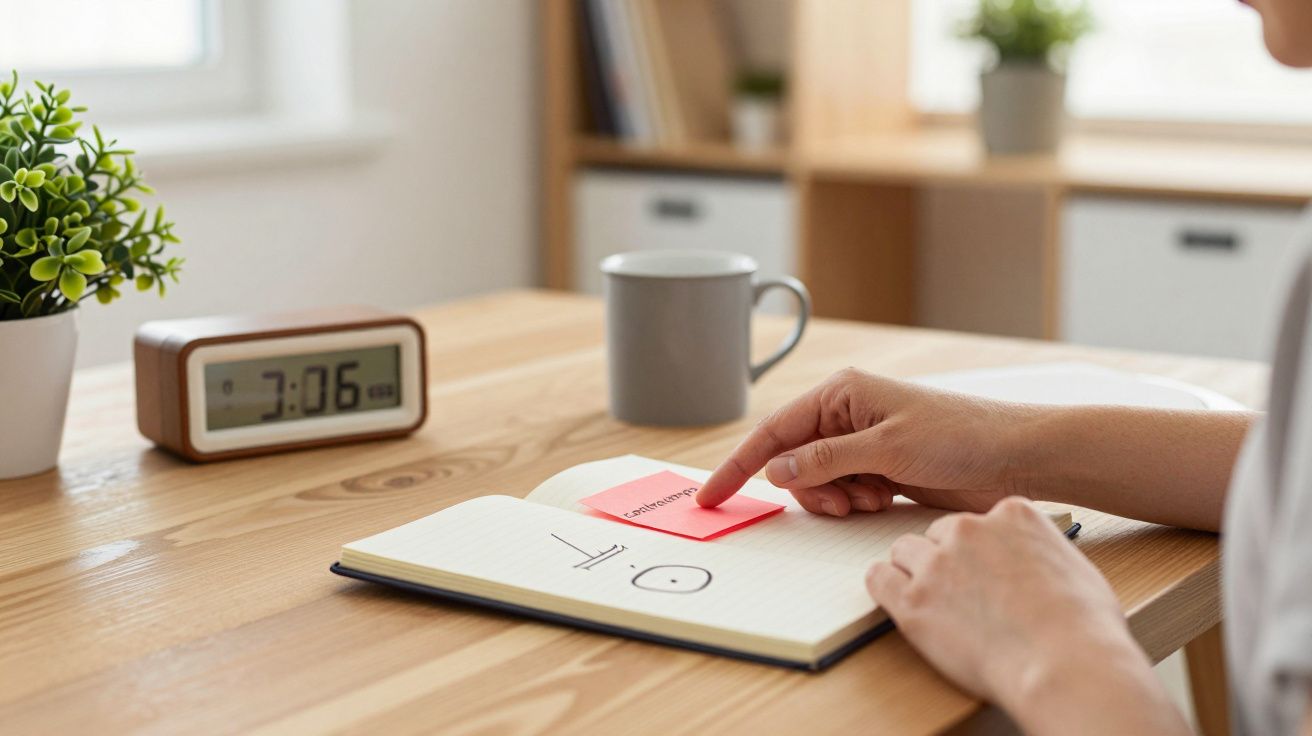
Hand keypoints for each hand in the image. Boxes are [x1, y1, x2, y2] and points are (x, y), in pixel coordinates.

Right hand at [696, 367, 1041, 514]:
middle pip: (792, 461)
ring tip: (871, 498)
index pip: (773, 432)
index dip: (739, 465)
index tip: (713, 497)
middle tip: (841, 503)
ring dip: (834, 499)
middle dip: (808, 489)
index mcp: (840, 394)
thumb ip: (825, 461)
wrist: (1013, 457)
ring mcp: (861, 442)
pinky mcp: (879, 467)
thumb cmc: (959, 437)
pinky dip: (852, 502)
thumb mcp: (886, 449)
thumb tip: (775, 470)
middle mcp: (845, 415)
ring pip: (816, 481)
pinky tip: (882, 498)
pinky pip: (842, 491)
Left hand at [868, 498, 1188, 734]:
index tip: (985, 569)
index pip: (978, 519)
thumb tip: (1036, 563)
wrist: (1065, 664)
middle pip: (938, 533)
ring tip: (934, 601)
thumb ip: (1042, 552)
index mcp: (1012, 514)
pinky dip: (887, 588)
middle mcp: (969, 529)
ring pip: (904, 551)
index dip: (981, 548)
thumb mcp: (1074, 568)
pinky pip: (879, 578)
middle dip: (946, 559)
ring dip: (914, 572)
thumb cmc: (1083, 627)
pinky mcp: (913, 600)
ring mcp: (937, 563)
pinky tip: (903, 603)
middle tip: (961, 592)